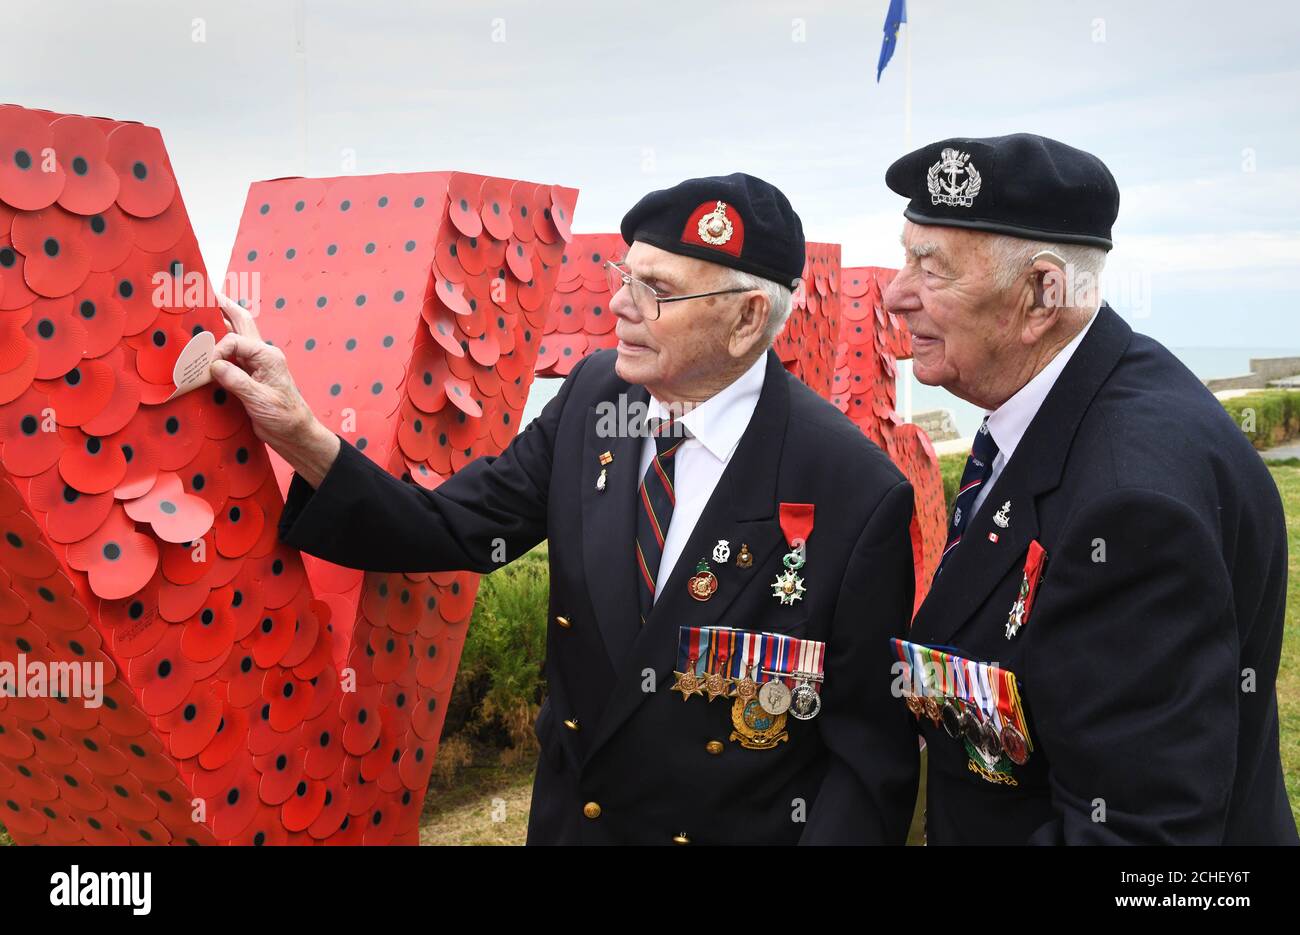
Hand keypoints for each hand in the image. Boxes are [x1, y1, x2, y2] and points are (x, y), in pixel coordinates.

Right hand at [209, 293, 339, 486]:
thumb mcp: (260, 399)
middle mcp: (261, 355)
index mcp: (268, 356)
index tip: (207, 367)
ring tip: (200, 315)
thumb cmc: (285, 416)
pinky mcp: (247, 377)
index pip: (235, 341)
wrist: (294, 434)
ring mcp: (254, 365)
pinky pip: (229, 359)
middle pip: (240, 323)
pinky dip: (216, 352)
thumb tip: (214, 365)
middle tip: (206, 293)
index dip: (217, 350)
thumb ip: (237, 381)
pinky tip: (204, 349)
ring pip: (234, 338)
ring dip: (218, 328)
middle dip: (223, 307)